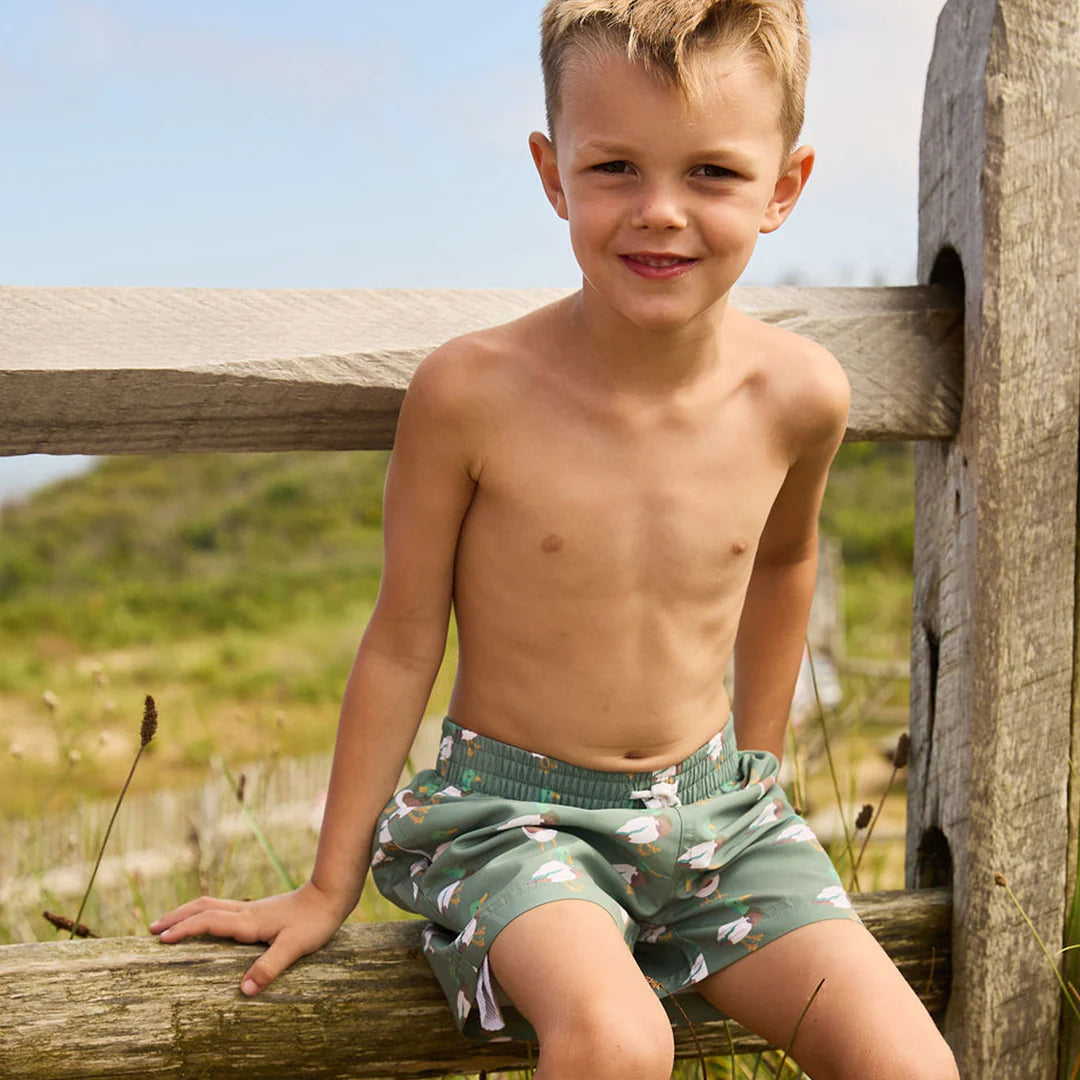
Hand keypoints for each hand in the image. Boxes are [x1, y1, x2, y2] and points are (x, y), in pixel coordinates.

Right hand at [150, 881, 345, 995]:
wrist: (329, 895)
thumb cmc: (314, 922)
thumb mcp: (294, 947)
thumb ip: (270, 967)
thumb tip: (245, 990)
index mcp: (249, 922)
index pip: (208, 921)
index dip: (184, 929)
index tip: (162, 939)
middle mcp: (245, 912)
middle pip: (203, 907)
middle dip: (177, 917)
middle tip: (152, 929)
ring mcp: (250, 909)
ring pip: (211, 905)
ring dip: (188, 913)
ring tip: (169, 924)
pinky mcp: (257, 911)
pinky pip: (222, 909)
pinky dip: (204, 914)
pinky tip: (204, 923)